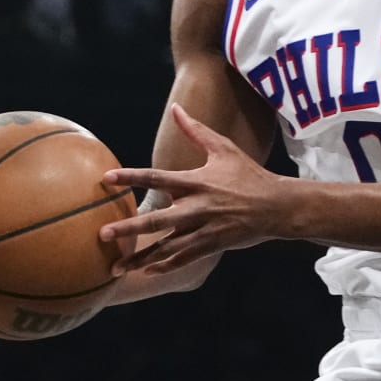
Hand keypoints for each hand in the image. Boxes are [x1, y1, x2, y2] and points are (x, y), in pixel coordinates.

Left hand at [100, 105, 289, 275]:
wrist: (277, 205)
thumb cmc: (248, 174)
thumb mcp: (223, 148)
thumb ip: (195, 130)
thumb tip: (176, 108)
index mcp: (196, 181)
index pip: (157, 178)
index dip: (131, 177)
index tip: (107, 178)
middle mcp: (197, 207)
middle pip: (157, 220)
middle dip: (129, 228)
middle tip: (102, 233)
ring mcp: (204, 229)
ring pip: (166, 247)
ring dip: (140, 258)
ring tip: (115, 268)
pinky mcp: (212, 245)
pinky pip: (184, 259)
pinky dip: (165, 266)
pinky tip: (146, 272)